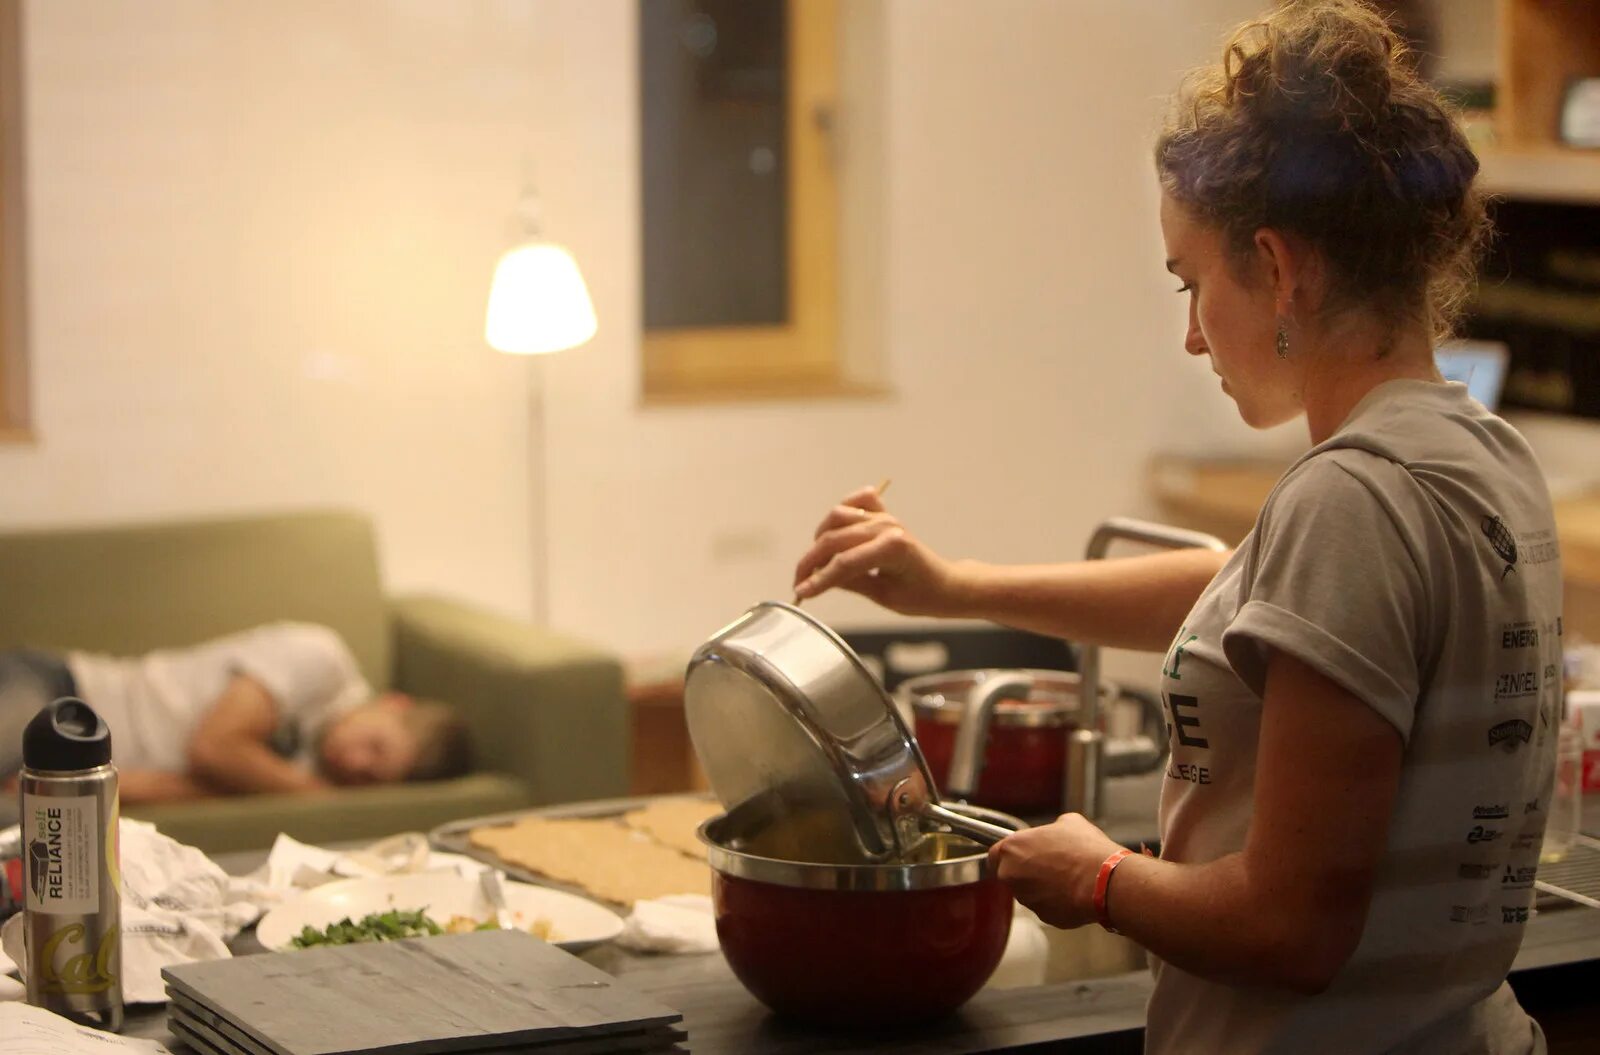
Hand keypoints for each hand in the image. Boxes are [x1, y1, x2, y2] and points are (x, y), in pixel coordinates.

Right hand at [791, 485, 964, 615]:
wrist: (945, 584)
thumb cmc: (921, 595)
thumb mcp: (884, 596)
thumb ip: (850, 583)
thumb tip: (817, 580)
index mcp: (892, 549)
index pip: (843, 564)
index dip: (818, 579)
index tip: (800, 592)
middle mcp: (887, 527)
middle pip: (834, 539)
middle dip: (811, 561)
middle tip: (799, 581)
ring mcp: (885, 517)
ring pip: (838, 517)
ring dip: (821, 537)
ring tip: (817, 560)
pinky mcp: (884, 514)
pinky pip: (857, 501)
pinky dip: (843, 510)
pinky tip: (835, 529)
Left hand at [987, 813, 1123, 929]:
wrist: (1104, 881)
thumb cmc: (1085, 850)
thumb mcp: (1069, 823)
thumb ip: (1051, 829)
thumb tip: (1054, 832)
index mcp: (1012, 848)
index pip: (994, 855)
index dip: (1008, 855)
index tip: (1020, 855)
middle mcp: (1012, 875)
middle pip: (1011, 874)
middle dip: (1027, 871)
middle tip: (1050, 865)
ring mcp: (1026, 898)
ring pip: (1028, 892)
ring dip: (1042, 887)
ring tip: (1066, 877)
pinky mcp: (1043, 916)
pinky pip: (1045, 907)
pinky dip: (1056, 902)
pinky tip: (1072, 891)